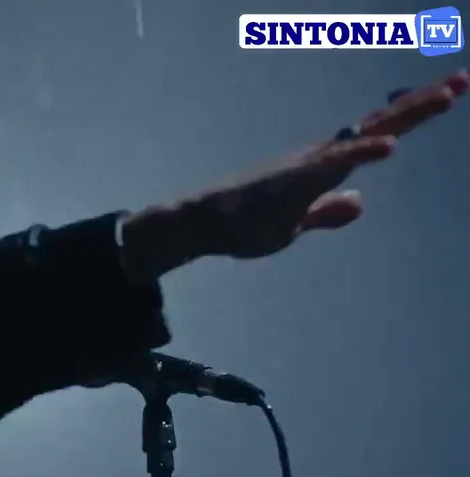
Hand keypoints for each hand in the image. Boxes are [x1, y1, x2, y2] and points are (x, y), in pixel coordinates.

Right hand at [120, 69, 467, 279]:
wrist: (202, 225)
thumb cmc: (243, 225)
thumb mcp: (296, 225)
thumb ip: (327, 213)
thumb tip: (359, 203)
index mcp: (324, 167)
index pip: (376, 135)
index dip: (410, 116)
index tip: (446, 94)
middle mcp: (321, 156)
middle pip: (381, 124)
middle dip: (422, 104)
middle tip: (462, 81)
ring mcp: (309, 164)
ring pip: (366, 133)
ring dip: (406, 115)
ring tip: (445, 96)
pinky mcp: (293, 179)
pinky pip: (334, 162)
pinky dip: (363, 150)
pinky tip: (390, 144)